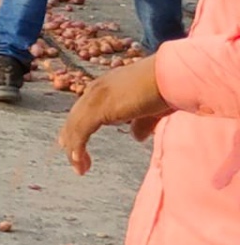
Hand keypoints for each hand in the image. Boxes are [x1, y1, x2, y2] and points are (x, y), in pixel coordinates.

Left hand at [58, 57, 169, 175]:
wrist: (173, 76)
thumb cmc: (168, 89)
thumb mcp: (151, 110)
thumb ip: (142, 123)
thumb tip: (137, 137)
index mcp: (106, 87)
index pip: (84, 110)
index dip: (78, 128)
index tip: (73, 145)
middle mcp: (96, 90)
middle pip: (75, 119)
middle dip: (72, 140)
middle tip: (73, 160)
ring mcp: (96, 97)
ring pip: (75, 127)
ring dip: (74, 150)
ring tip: (79, 169)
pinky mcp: (100, 108)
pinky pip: (81, 131)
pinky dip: (78, 147)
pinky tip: (79, 162)